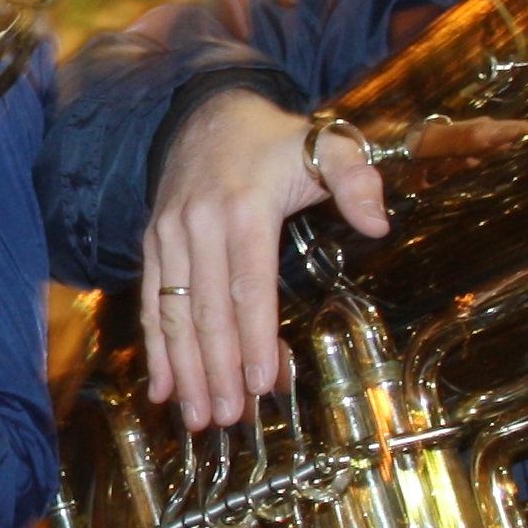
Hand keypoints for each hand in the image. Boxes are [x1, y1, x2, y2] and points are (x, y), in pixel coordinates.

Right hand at [143, 91, 387, 431]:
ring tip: (198, 416)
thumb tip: (377, 224)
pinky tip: (162, 388)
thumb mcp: (326, 145)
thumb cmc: (276, 140)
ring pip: (173, 312)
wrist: (209, 110)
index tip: (261, 381)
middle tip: (228, 417)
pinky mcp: (152, 243)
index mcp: (243, 208)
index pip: (249, 284)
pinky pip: (150, 301)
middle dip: (217, 369)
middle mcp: (198, 225)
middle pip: (206, 309)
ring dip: (184, 370)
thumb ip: (357, 180)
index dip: (254, 336)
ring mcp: (169, 236)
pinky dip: (155, 348)